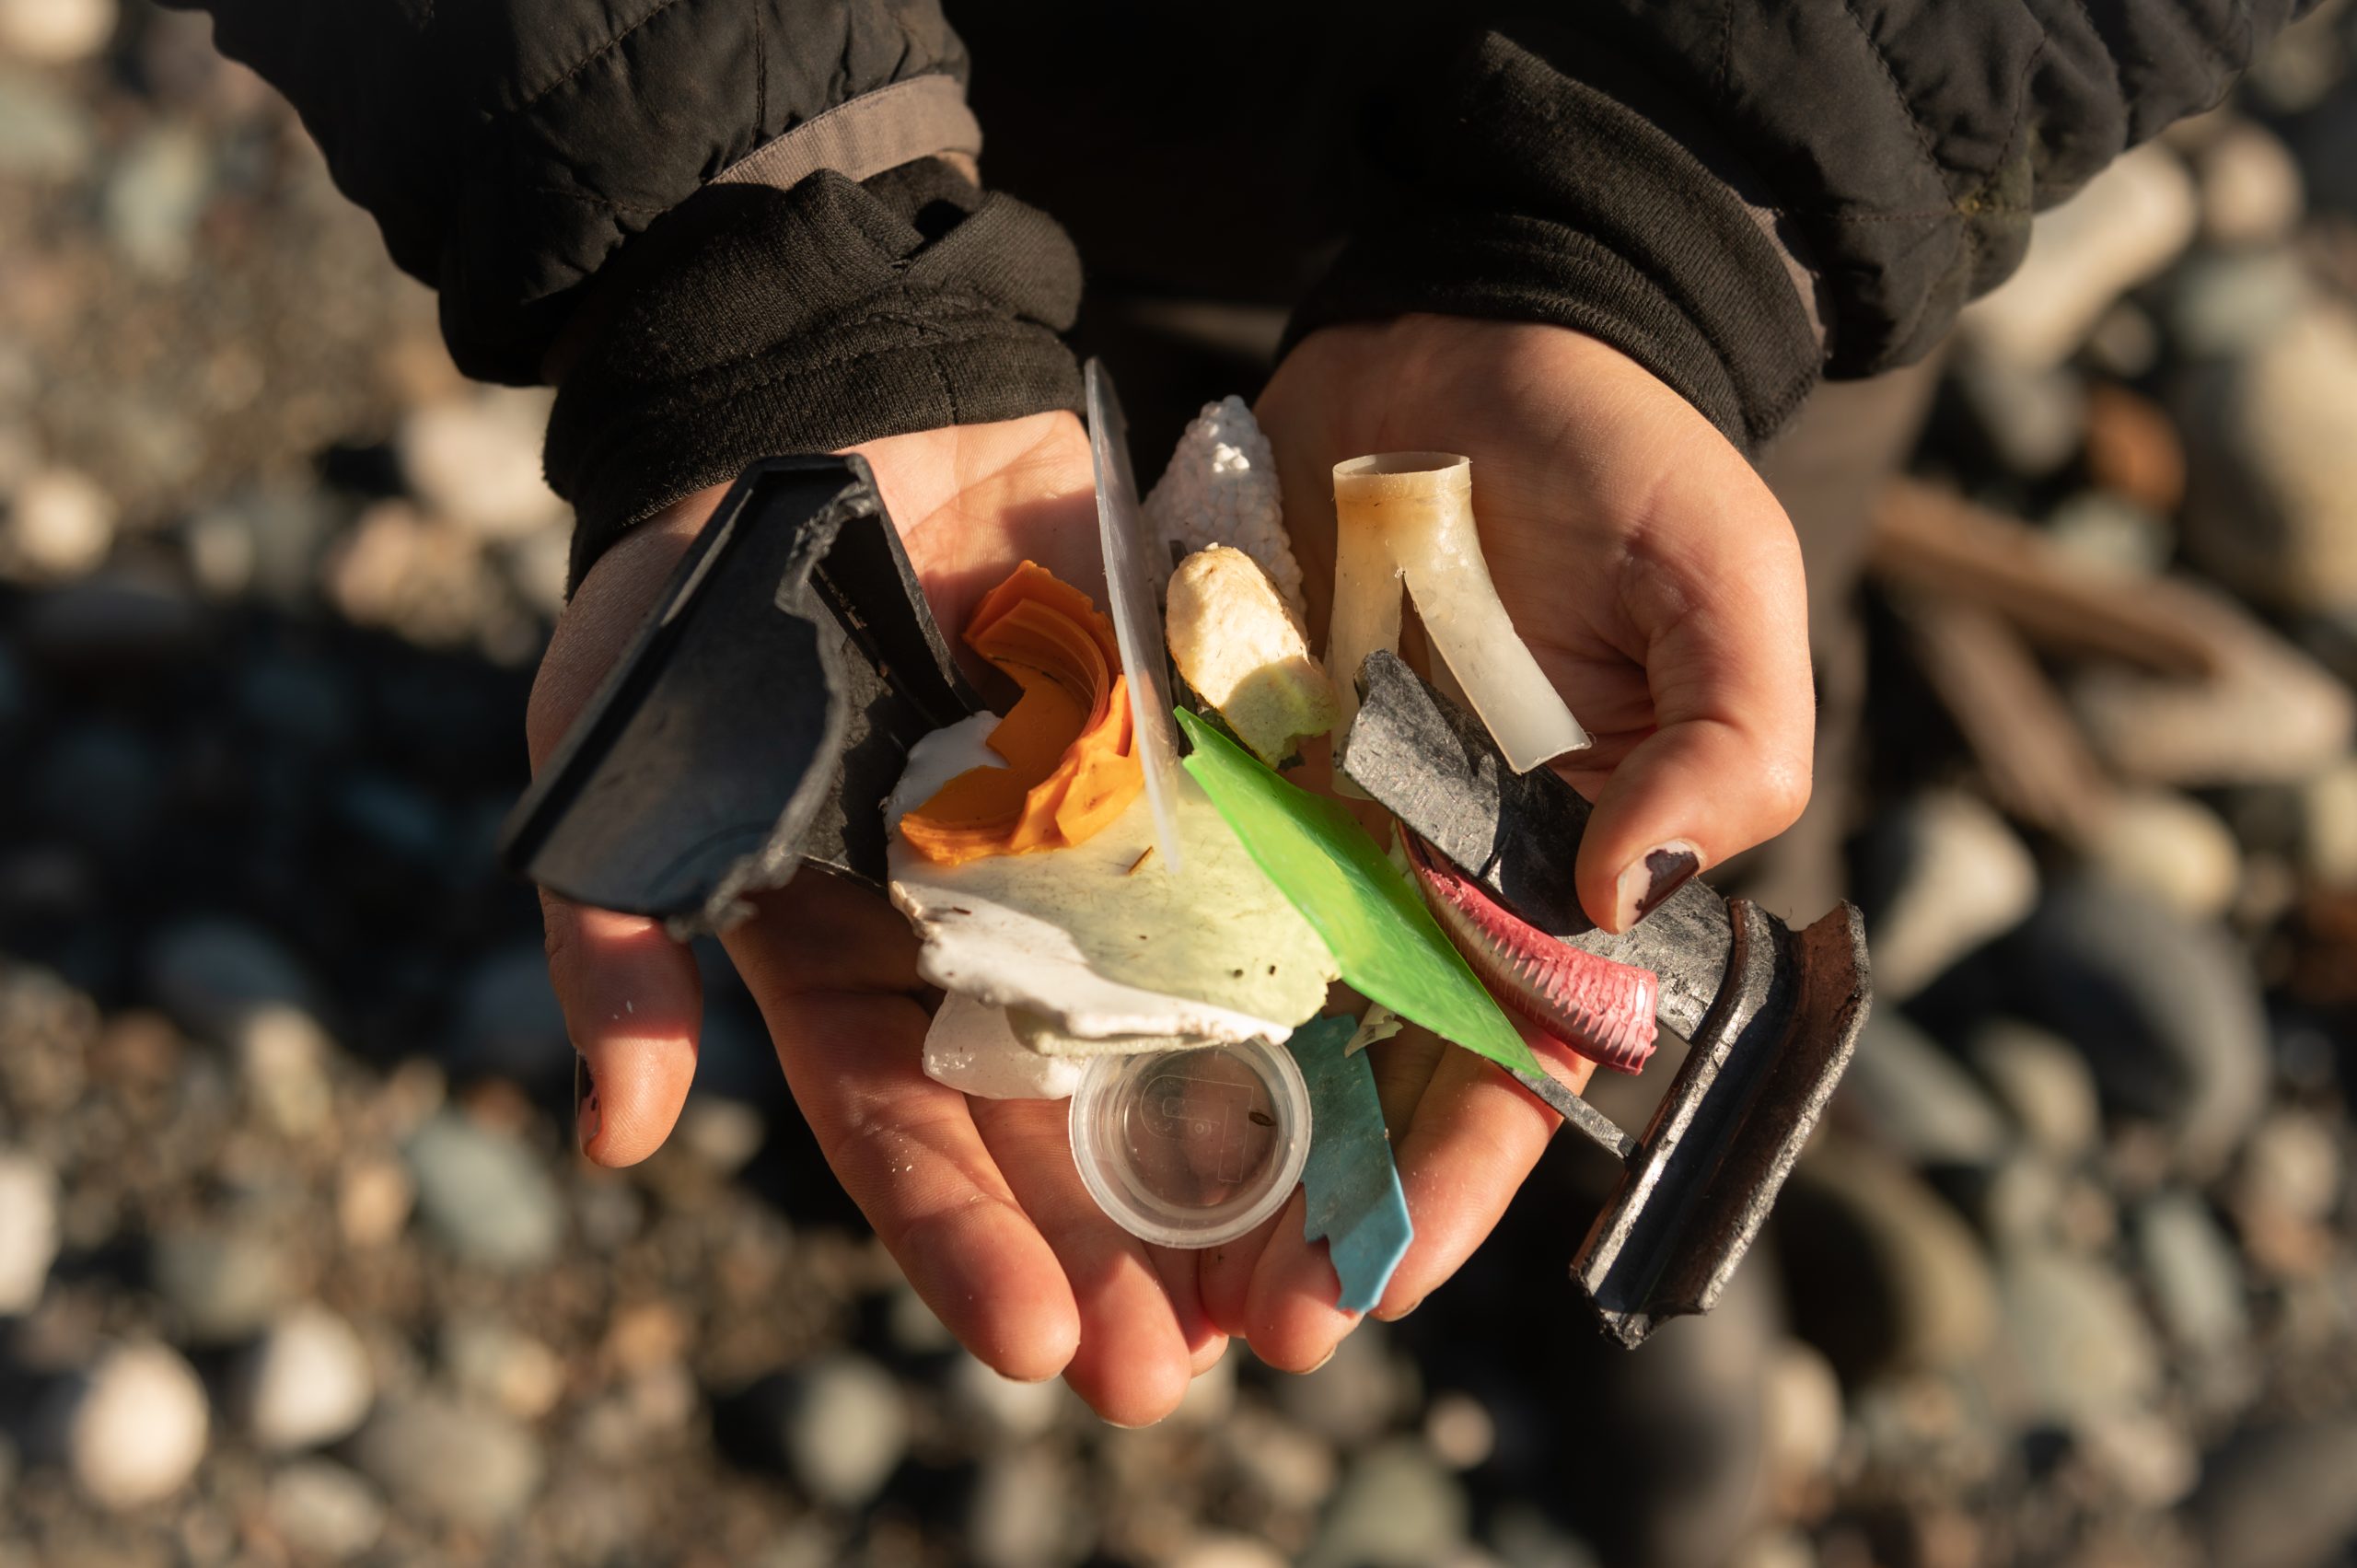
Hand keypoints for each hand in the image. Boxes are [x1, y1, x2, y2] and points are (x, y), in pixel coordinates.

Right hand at [531, 414, 1230, 1424]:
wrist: (833, 404)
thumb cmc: (697, 591)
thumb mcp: (611, 753)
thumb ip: (614, 935)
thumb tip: (620, 1140)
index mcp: (851, 966)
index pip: (907, 1139)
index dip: (968, 1248)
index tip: (1044, 1348)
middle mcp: (987, 943)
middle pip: (1064, 1132)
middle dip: (1128, 1255)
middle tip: (1200, 1367)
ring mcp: (1098, 863)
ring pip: (1183, 1041)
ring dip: (1250, 1165)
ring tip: (1314, 1282)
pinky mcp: (1190, 771)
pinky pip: (1264, 879)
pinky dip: (1325, 976)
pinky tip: (1393, 1078)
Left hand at [1195, 315, 1812, 1361]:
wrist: (1475, 327)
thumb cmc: (1627, 455)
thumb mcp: (1723, 575)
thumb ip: (1722, 735)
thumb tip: (1620, 894)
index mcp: (1564, 875)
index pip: (1519, 1062)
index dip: (1454, 1179)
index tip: (1375, 1281)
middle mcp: (1434, 877)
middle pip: (1364, 1077)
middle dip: (1299, 1207)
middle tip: (1206, 1334)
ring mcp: (1320, 822)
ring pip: (1252, 1007)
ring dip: (1192, 1132)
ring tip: (1104, 1253)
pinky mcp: (1221, 750)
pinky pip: (1169, 870)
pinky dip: (1120, 960)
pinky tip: (1042, 1056)